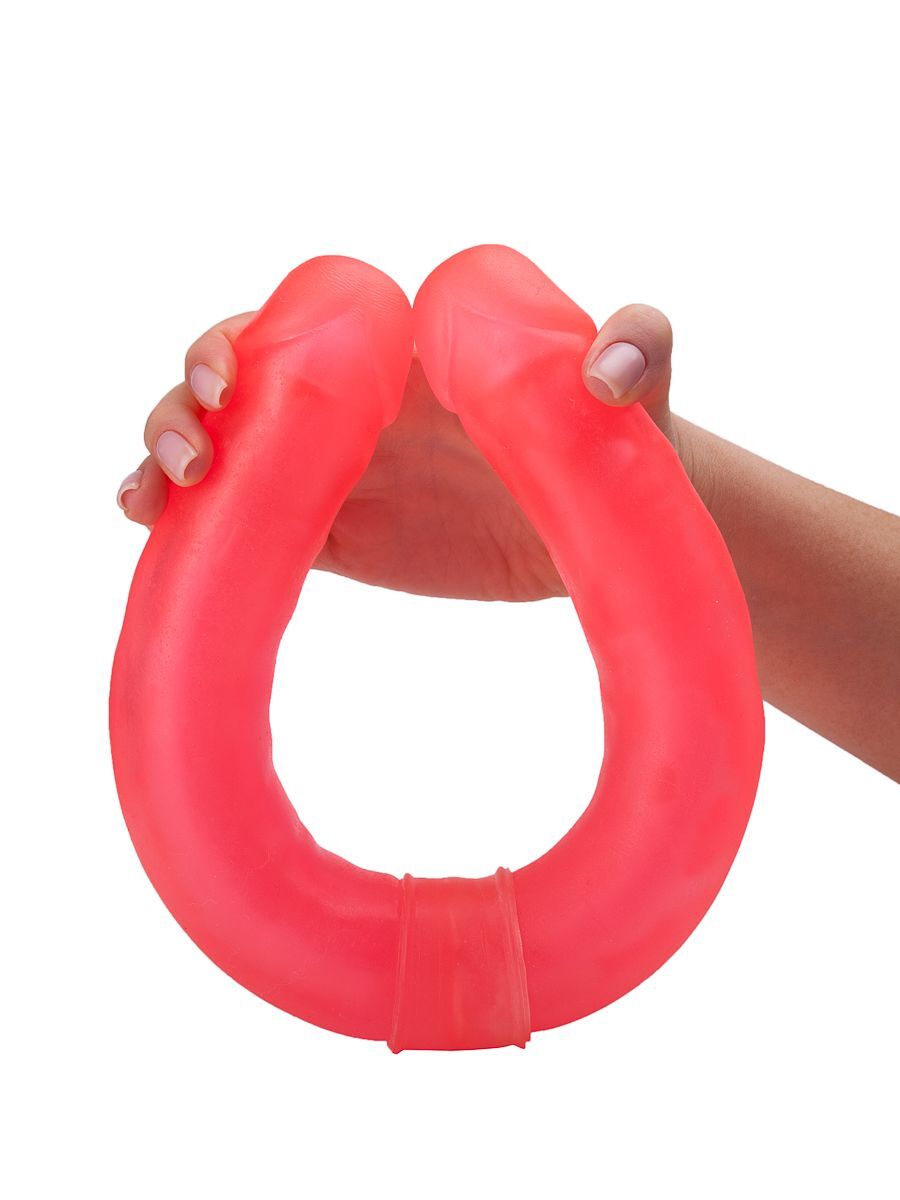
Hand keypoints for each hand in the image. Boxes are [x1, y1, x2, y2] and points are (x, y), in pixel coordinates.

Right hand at [117, 305, 674, 600]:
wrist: (614, 533)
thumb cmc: (622, 437)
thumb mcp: (641, 384)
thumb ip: (639, 345)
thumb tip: (605, 371)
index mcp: (397, 352)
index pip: (288, 324)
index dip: (237, 340)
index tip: (230, 380)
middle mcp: (353, 404)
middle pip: (230, 385)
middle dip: (182, 403)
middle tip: (193, 453)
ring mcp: (338, 474)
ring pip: (225, 457)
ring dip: (168, 466)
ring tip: (147, 503)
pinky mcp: (340, 541)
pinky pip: (250, 531)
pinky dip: (200, 534)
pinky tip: (164, 544)